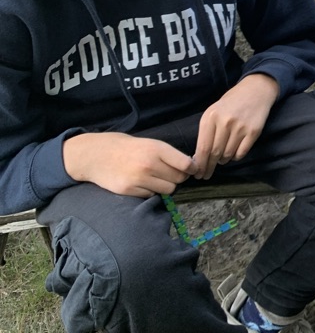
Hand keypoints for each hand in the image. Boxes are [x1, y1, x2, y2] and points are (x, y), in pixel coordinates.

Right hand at [63, 132, 196, 197]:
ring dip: (165, 185)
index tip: (192, 169)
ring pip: (168, 189)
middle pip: (179, 179)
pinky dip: (150, 191)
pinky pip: (151, 195)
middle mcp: (149, 164)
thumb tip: (191, 167)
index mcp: (157, 149)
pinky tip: (141, 182)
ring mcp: (138, 178)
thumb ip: (169, 155)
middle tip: (169, 173)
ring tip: (156, 178)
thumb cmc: (129, 148)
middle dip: (178, 177)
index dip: (192, 168)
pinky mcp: (128, 190)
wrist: (97, 154)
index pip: (186, 164)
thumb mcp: (151, 144)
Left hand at [193, 73, 278, 178]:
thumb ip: (206, 131)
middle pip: (214, 153)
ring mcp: (240, 127)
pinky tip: (234, 152)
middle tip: (205, 175)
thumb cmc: (231, 103)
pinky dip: (236, 156)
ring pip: (228, 154)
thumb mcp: (213, 112)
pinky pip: (241, 153)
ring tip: (222, 158)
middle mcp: (225, 122)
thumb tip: (199, 157)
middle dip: (209, 166)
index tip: (197, 174)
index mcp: (211, 117)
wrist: (255, 91)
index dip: (199, 164)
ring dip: (223, 160)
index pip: (203, 147)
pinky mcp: (253, 132)